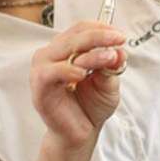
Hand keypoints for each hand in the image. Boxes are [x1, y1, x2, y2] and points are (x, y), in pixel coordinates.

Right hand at [30, 22, 127, 151]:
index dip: (101, 28)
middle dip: (99, 37)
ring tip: (108, 58)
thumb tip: (120, 51)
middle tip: (117, 40)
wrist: (81, 132)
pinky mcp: (39, 87)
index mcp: (68, 49)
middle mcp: (53, 55)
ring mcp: (43, 69)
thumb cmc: (91, 105)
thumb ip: (112, 66)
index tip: (120, 35)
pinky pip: (50, 73)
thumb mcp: (109, 83)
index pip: (82, 29)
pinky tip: (82, 73)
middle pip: (74, 37)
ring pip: (64, 51)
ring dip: (89, 54)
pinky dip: (67, 70)